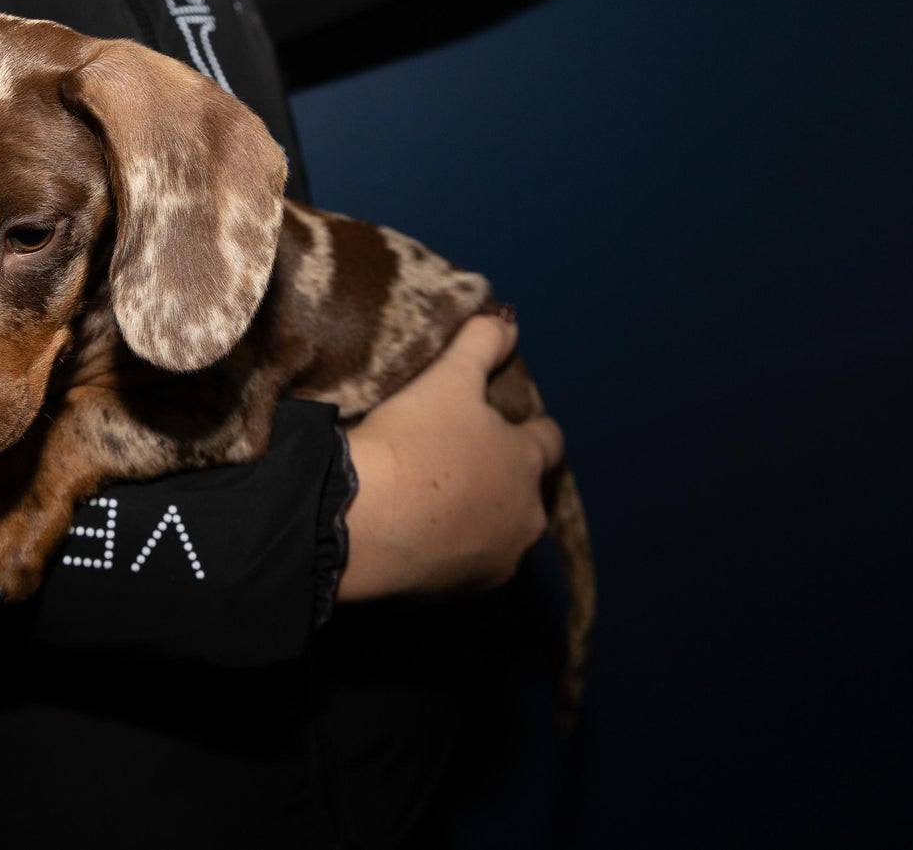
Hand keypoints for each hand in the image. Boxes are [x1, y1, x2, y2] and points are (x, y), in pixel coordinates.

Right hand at [335, 314, 565, 600]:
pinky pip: (465, 563)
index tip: (509, 424)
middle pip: (527, 492)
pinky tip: (417, 534)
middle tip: (459, 462)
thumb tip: (508, 320)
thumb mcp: (446, 379)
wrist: (363, 521)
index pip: (549, 440)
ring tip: (434, 501)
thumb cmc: (412, 441)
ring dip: (480, 518)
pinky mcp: (462, 592)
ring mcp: (498, 560)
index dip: (531, 428)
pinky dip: (451, 549)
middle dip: (504, 478)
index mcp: (525, 461)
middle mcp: (527, 516)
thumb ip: (481, 344)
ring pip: (500, 532)